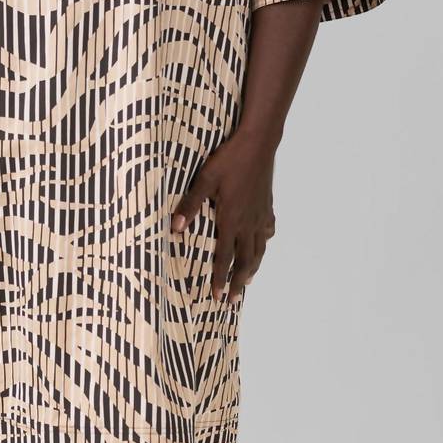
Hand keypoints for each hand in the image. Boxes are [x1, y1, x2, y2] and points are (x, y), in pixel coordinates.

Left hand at [172, 136, 276, 302]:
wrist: (258, 143)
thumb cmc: (229, 159)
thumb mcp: (204, 180)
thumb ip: (190, 205)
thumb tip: (175, 227)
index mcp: (231, 219)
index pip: (224, 257)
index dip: (219, 278)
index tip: (216, 296)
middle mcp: (248, 223)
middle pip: (244, 261)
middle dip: (237, 282)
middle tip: (232, 299)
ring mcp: (260, 215)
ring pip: (258, 249)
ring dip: (252, 268)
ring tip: (247, 282)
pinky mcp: (267, 206)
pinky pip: (267, 231)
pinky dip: (264, 242)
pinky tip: (262, 244)